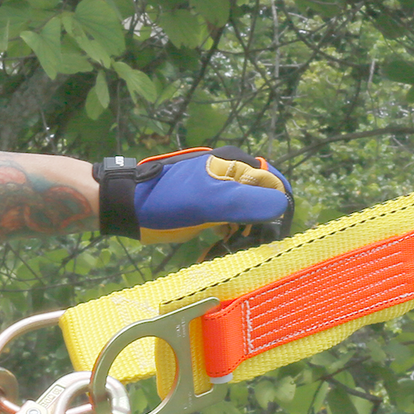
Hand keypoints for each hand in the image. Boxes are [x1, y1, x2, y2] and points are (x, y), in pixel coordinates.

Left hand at [94, 146, 291, 243]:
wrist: (130, 207)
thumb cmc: (170, 201)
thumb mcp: (210, 201)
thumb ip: (247, 201)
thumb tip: (283, 206)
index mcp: (236, 164)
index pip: (275, 184)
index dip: (278, 209)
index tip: (273, 235)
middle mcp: (232, 175)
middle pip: (264, 200)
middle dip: (262, 224)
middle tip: (252, 247)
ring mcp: (220, 192)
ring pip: (249, 214)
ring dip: (246, 233)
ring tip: (234, 248)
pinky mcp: (209, 208)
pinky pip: (232, 221)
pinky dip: (231, 235)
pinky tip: (221, 246)